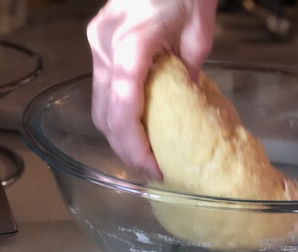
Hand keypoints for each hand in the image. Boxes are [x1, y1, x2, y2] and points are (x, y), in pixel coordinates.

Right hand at [87, 0, 217, 177]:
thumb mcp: (199, 32)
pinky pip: (103, 89)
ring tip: (145, 155)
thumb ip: (191, 72)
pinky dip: (117, 114)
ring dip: (119, 135)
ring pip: (99, 105)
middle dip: (125, 149)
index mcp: (131, 47)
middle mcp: (105, 48)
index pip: (123, 110)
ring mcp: (98, 45)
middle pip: (104, 114)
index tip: (154, 168)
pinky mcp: (100, 43)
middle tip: (152, 171)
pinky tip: (137, 127)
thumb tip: (189, 103)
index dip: (135, 147)